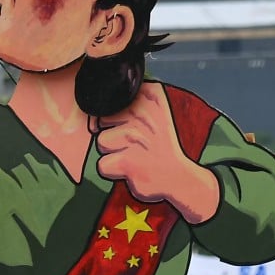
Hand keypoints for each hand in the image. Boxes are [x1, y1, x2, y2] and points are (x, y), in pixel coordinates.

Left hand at [91, 82, 218, 223]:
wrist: (179, 177)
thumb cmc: (160, 145)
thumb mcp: (153, 112)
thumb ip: (126, 102)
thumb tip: (95, 111)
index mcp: (151, 97)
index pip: (110, 101)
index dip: (114, 117)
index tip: (132, 125)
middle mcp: (144, 114)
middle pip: (102, 120)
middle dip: (112, 133)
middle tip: (136, 142)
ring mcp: (135, 138)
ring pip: (101, 142)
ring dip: (113, 152)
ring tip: (134, 155)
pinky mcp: (127, 162)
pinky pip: (102, 165)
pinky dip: (113, 170)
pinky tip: (131, 169)